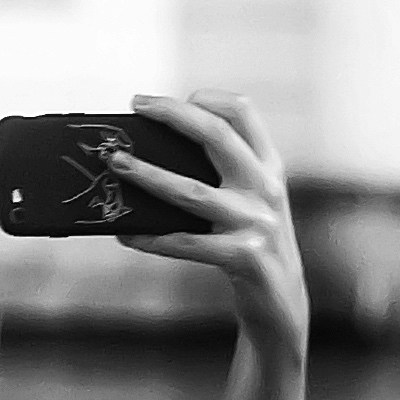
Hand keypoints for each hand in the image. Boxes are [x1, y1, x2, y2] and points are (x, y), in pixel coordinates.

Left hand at [110, 92, 307, 345]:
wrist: (283, 301)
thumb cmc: (252, 244)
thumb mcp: (251, 201)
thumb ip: (223, 174)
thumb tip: (153, 154)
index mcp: (269, 167)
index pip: (243, 113)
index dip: (206, 97)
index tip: (169, 101)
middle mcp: (266, 188)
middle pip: (217, 135)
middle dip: (172, 115)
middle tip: (137, 105)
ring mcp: (257, 223)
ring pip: (191, 190)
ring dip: (148, 174)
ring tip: (117, 163)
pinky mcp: (244, 257)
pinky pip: (185, 244)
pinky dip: (152, 239)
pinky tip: (127, 235)